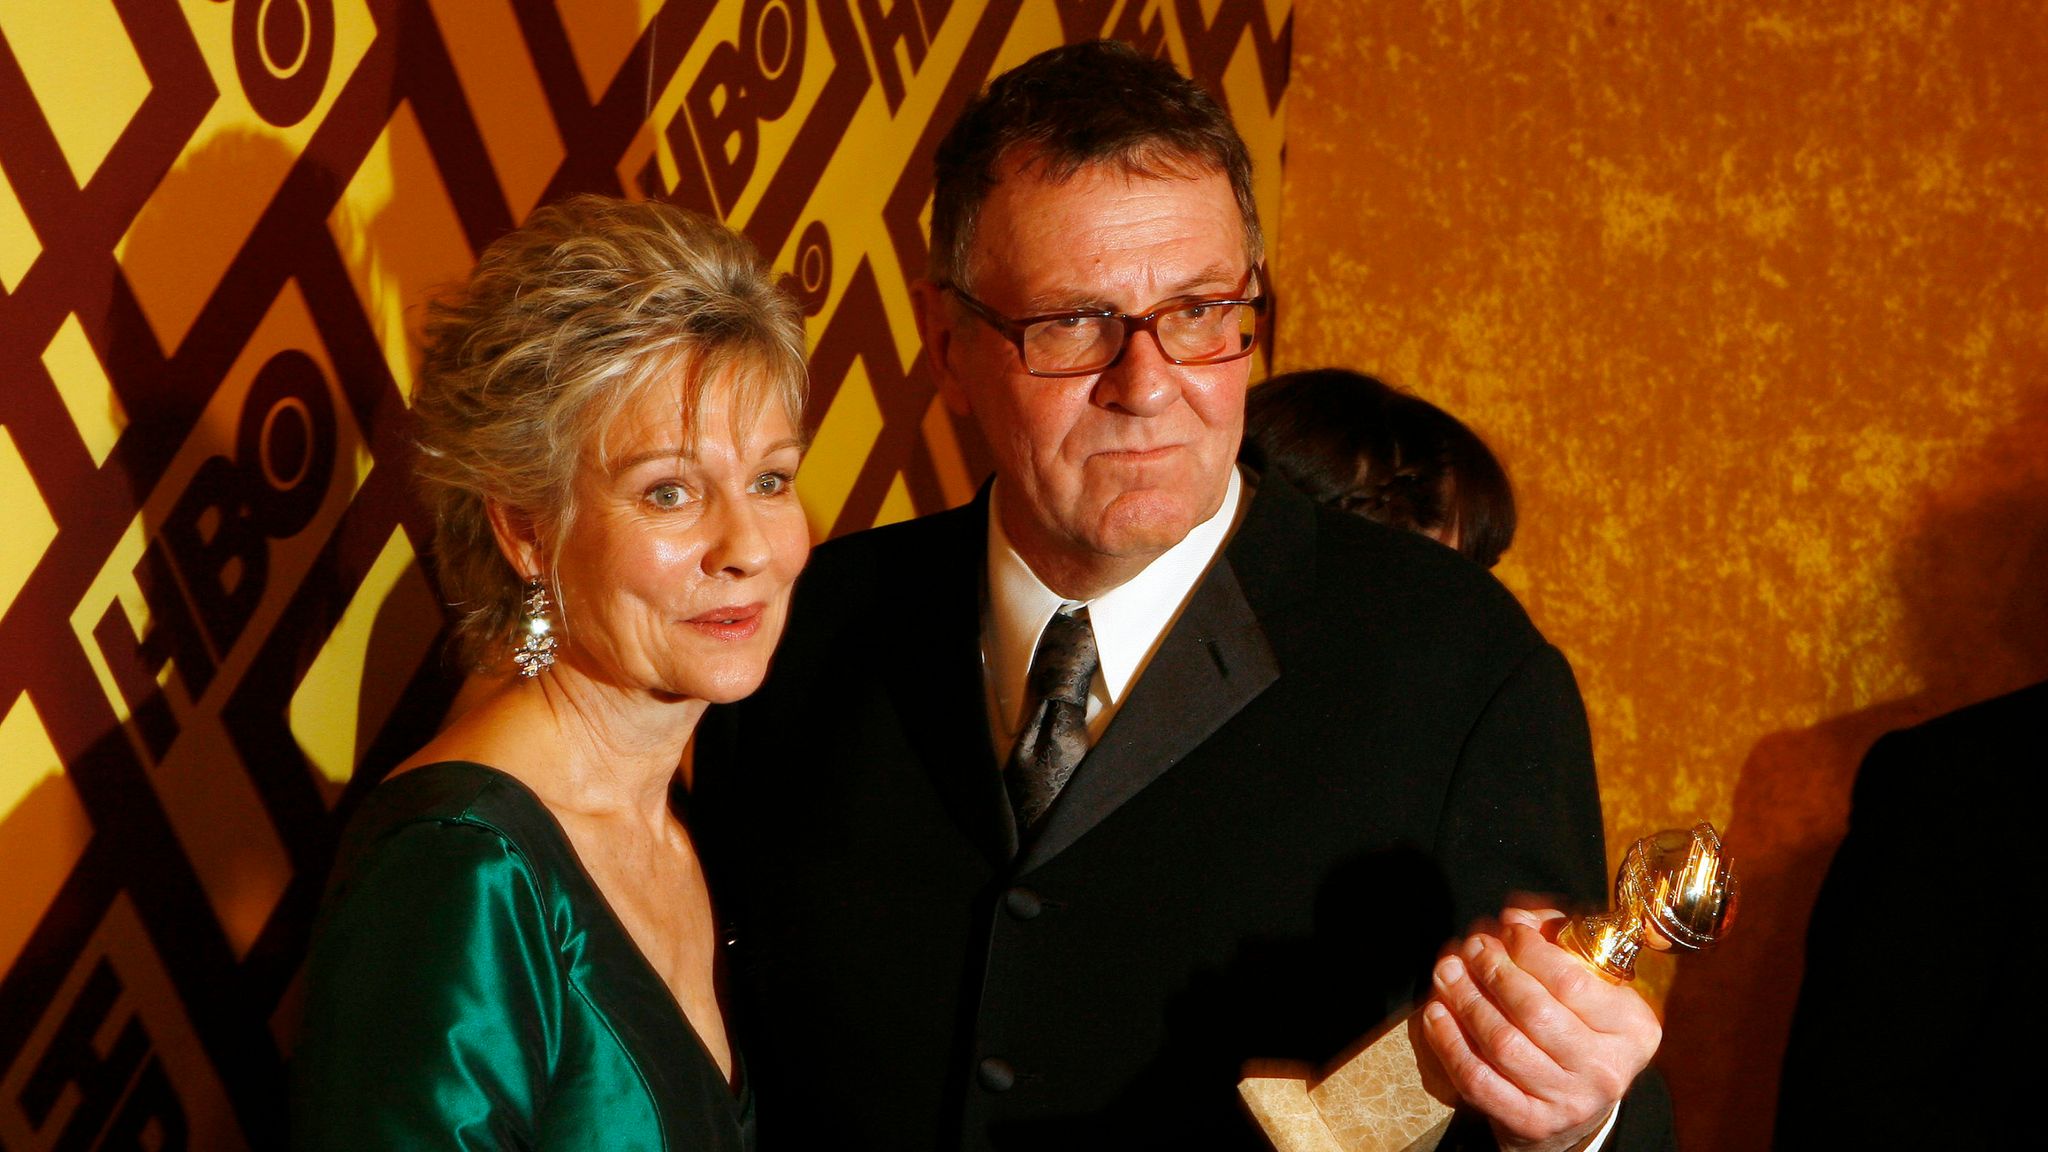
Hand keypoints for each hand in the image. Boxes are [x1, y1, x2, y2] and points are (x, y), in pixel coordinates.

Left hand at [1419, 907, 1660, 1151]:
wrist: (1576, 1107)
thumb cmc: (1581, 1028)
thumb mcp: (1590, 983)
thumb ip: (1560, 938)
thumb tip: (1518, 913)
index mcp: (1633, 1027)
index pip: (1571, 981)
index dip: (1530, 949)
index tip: (1507, 929)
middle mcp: (1606, 1068)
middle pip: (1533, 1012)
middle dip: (1492, 971)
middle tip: (1470, 946)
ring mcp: (1569, 1101)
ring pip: (1502, 1044)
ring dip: (1466, 1001)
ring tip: (1447, 971)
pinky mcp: (1531, 1123)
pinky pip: (1479, 1079)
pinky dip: (1450, 1043)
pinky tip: (1437, 1013)